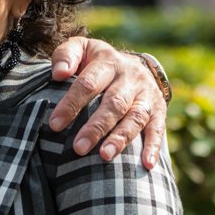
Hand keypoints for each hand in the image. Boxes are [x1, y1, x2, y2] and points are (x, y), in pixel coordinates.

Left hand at [47, 36, 165, 168]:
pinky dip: (153, 147)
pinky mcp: (159, 109)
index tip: (54, 125)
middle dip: (96, 127)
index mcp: (108, 62)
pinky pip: (158, 129)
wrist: (132, 63)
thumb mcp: (80, 49)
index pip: (88, 84)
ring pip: (135, 117)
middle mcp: (130, 77)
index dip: (71, 104)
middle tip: (78, 148)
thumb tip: (58, 74)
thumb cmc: (95, 62)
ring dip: (121, 138)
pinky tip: (146, 164)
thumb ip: (65, 56)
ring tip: (104, 156)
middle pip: (114, 103)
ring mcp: (146, 94)